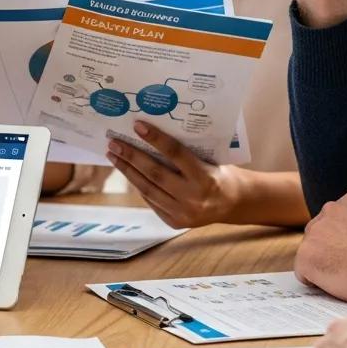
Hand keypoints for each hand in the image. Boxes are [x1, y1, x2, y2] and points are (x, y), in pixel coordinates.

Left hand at [105, 121, 241, 227]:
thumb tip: (150, 132)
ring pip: (147, 189)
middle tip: (113, 142)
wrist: (233, 203)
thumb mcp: (209, 158)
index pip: (176, 154)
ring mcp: (183, 213)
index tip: (137, 125)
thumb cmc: (218, 172)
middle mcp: (194, 197)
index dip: (155, 139)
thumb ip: (184, 151)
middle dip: (131, 156)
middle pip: (155, 173)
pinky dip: (138, 185)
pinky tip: (128, 171)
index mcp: (205, 176)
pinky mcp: (175, 222)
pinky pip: (151, 201)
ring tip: (113, 155)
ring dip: (127, 170)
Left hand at [295, 191, 346, 301]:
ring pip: (311, 250)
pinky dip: (314, 279)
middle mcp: (330, 210)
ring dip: (322, 262)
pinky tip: (334, 283)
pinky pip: (303, 271)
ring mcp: (315, 232)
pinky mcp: (306, 255)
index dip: (345, 237)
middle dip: (329, 247)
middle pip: (320, 231)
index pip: (336, 217)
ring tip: (346, 273)